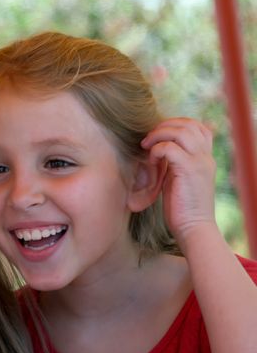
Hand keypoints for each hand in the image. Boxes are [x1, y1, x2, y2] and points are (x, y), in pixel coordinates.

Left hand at [141, 117, 217, 242]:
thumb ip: (175, 162)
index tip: (158, 135)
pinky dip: (157, 151)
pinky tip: (151, 163)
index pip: (198, 127)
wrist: (193, 228)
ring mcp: (200, 162)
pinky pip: (170, 148)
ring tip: (147, 148)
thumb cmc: (182, 207)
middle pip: (189, 124)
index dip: (176, 124)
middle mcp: (206, 157)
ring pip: (180, 131)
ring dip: (159, 136)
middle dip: (164, 126)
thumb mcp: (179, 178)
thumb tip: (157, 150)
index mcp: (205, 157)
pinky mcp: (190, 170)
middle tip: (148, 139)